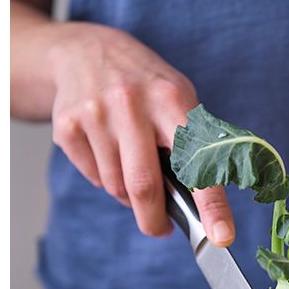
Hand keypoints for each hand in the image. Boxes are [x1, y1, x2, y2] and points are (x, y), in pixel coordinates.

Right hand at [46, 23, 233, 243]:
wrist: (84, 52)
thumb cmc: (142, 84)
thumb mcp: (174, 97)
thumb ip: (187, 144)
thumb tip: (197, 206)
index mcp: (170, 97)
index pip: (196, 159)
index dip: (212, 203)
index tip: (222, 236)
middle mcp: (130, 103)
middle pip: (143, 186)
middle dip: (154, 219)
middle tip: (161, 229)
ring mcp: (95, 114)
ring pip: (115, 185)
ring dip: (127, 193)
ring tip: (129, 166)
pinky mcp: (67, 127)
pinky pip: (92, 176)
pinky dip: (103, 177)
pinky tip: (105, 152)